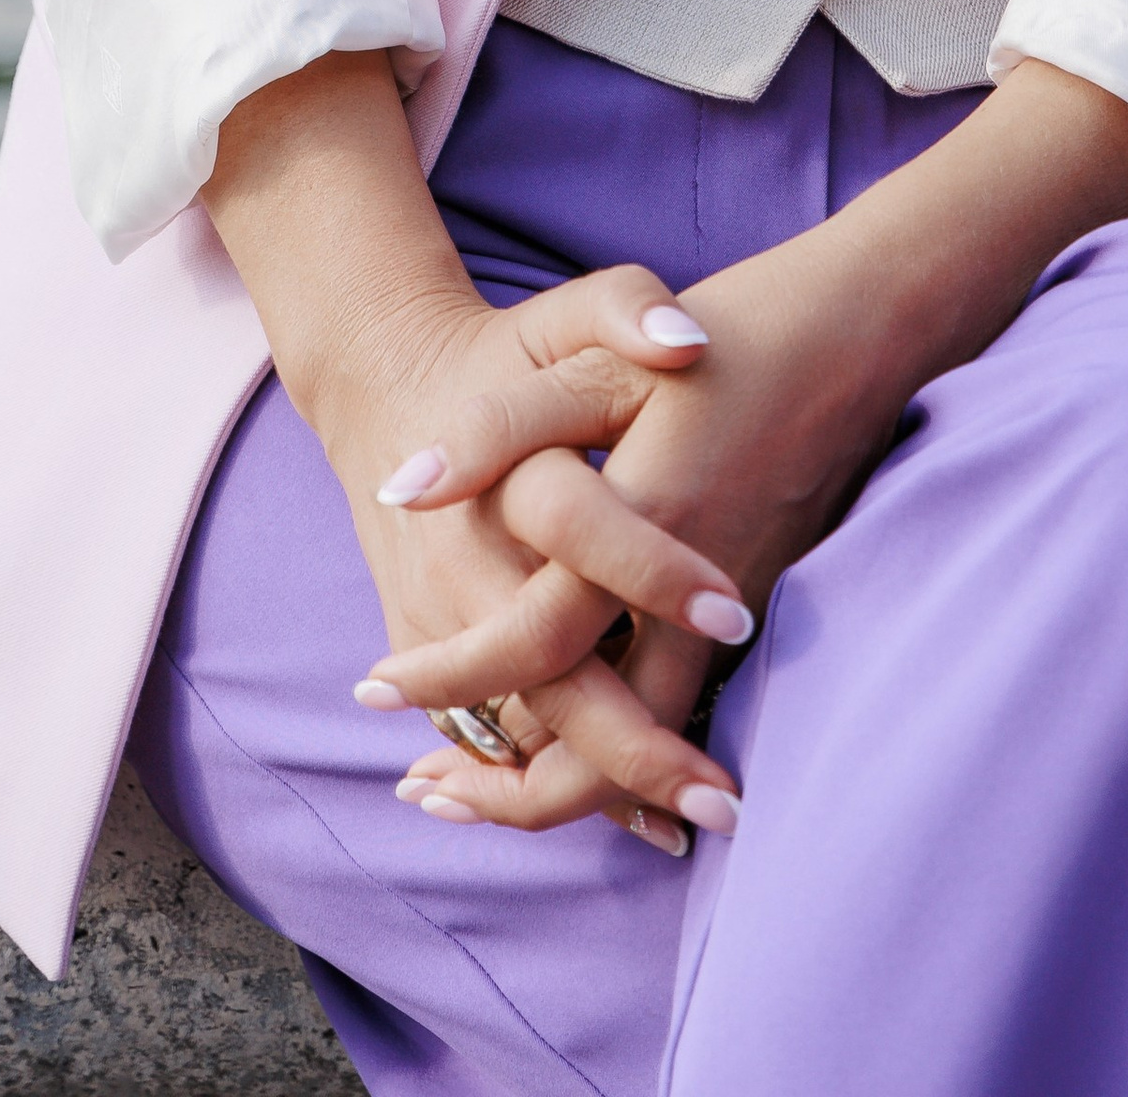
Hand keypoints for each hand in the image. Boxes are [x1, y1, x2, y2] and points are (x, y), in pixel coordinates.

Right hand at [198, 55, 757, 857]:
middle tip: (724, 797)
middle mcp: (468, 554)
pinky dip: (542, 781)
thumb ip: (625, 307)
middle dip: (633, 746)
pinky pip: (484, 731)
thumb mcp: (566, 311)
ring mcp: (441, 611)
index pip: (582, 530)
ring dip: (594, 785)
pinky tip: (627, 815)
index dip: (655, 572)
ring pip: (515, 723)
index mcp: (511, 468)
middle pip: (546, 671)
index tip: (737, 613)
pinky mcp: (424, 646)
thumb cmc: (506, 348)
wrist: (389, 387)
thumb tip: (690, 339)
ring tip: (691, 821)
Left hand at [370, 54, 1127, 835]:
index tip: (374, 691)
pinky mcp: (763, 605)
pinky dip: (629, 741)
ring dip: (571, 786)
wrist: (863, 328)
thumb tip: (403, 488)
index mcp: (638, 529)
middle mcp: (691, 597)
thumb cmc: (727, 334)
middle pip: (600, 747)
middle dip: (504, 794)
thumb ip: (500, 426)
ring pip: (652, 742)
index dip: (445, 679)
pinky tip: (580, 735)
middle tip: (425, 796)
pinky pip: (688, 705)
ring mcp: (737, 611)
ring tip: (480, 792)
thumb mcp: (597, 355)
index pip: (530, 646)